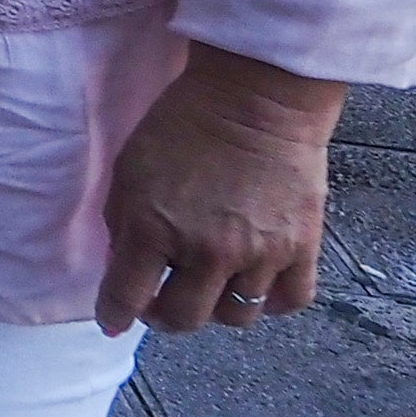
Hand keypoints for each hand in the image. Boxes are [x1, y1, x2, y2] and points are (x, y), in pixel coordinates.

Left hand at [95, 49, 343, 335]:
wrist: (255, 97)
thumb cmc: (184, 124)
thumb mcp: (129, 168)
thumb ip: (121, 224)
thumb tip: (122, 268)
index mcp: (155, 229)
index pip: (128, 297)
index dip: (115, 315)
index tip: (114, 320)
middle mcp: (208, 251)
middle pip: (185, 318)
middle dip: (165, 316)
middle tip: (162, 302)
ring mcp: (259, 253)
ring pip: (237, 317)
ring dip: (218, 308)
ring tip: (210, 288)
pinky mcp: (301, 246)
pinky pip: (290, 300)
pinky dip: (273, 301)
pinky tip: (256, 285)